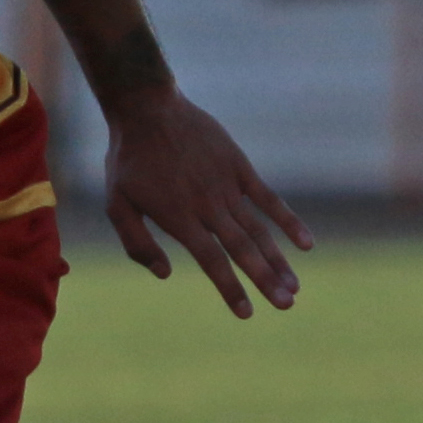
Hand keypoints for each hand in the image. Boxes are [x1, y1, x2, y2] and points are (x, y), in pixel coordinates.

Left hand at [97, 88, 310, 315]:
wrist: (148, 109)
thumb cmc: (129, 160)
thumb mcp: (116, 204)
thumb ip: (137, 244)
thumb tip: (165, 274)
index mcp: (179, 217)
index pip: (212, 261)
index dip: (231, 288)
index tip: (247, 313)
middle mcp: (207, 204)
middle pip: (242, 249)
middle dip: (266, 279)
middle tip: (287, 304)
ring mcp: (226, 185)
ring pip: (258, 229)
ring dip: (278, 259)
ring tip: (294, 286)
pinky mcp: (239, 167)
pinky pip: (268, 198)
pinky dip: (287, 220)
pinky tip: (306, 243)